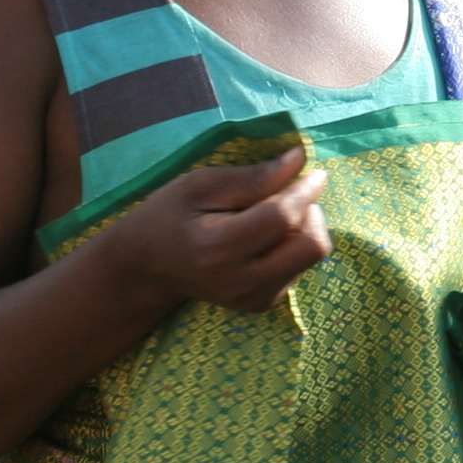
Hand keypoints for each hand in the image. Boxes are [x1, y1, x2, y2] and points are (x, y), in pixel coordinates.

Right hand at [111, 149, 332, 314]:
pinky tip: (266, 238)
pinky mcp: (262, 304)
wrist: (148, 267)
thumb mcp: (201, 185)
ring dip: (304, 227)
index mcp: (219, 248)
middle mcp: (242, 282)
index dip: (305, 190)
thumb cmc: (169, 216)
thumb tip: (300, 159)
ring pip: (311, 257)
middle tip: (289, 193)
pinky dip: (293, 246)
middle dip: (310, 211)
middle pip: (311, 245)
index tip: (314, 169)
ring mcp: (254, 298)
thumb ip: (252, 176)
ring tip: (272, 214)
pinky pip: (301, 269)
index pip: (282, 218)